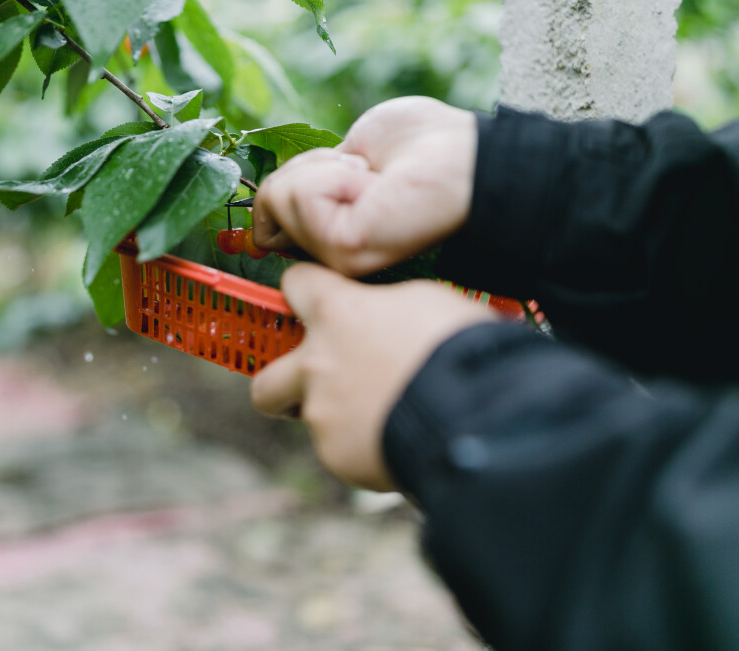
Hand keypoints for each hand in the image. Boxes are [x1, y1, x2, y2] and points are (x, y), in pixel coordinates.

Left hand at [250, 263, 495, 491]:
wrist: (475, 415)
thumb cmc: (461, 347)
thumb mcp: (427, 300)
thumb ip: (386, 305)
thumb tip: (383, 312)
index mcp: (336, 313)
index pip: (297, 284)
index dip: (306, 290)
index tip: (316, 297)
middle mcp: (315, 363)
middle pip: (266, 380)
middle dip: (281, 385)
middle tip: (314, 388)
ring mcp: (322, 414)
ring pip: (313, 419)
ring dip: (337, 419)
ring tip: (383, 418)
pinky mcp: (337, 456)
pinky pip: (345, 451)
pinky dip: (367, 449)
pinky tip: (401, 441)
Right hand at [252, 97, 476, 276]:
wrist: (465, 154)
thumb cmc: (418, 146)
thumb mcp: (340, 159)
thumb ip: (299, 188)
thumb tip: (258, 223)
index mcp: (326, 235)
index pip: (264, 222)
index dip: (283, 188)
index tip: (339, 175)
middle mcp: (327, 255)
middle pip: (267, 202)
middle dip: (309, 168)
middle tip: (364, 173)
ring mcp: (333, 257)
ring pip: (280, 196)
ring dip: (326, 169)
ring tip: (372, 180)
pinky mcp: (343, 250)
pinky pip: (303, 196)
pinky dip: (336, 175)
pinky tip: (374, 187)